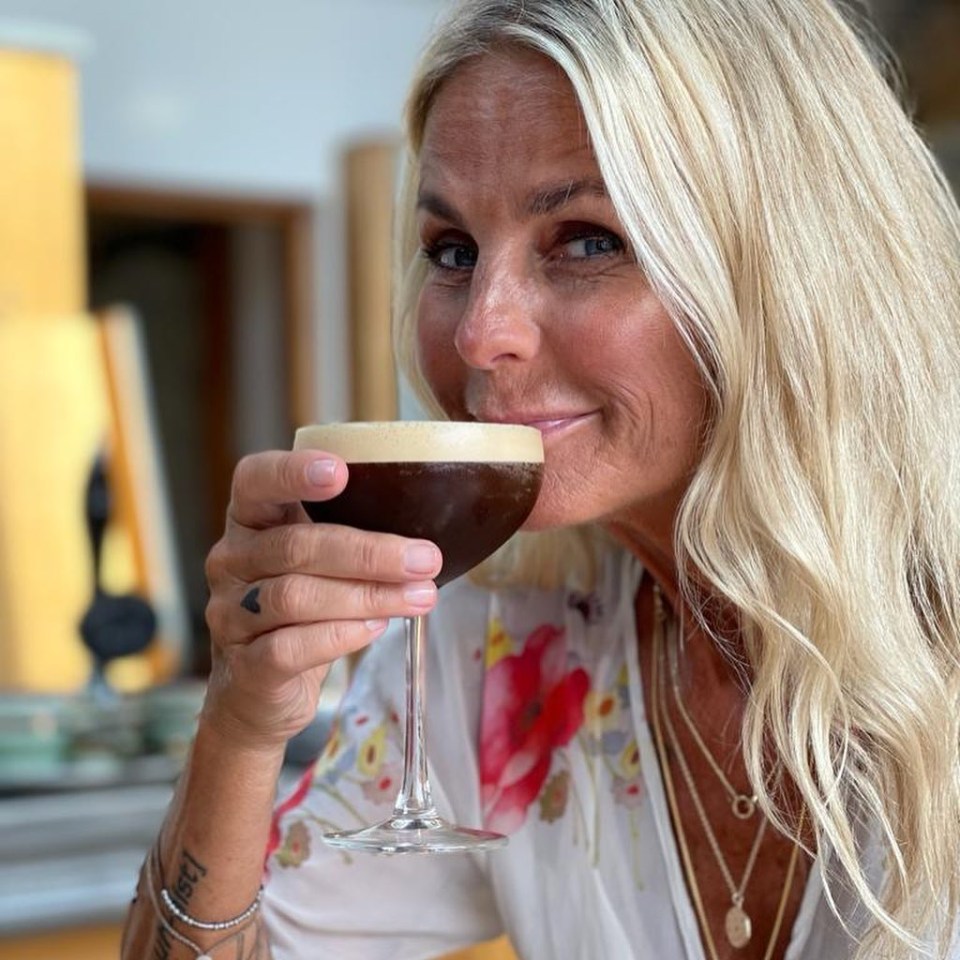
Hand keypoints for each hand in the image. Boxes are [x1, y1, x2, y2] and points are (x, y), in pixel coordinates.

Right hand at [201, 450, 442, 750]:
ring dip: (368, 596)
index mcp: (250, 521)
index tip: (341, 472)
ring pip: (297, 597)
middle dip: (369, 553)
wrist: (260, 693)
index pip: (254, 480)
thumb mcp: (319, 563)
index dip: (292, 472)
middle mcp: (231, 561)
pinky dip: (341, 636)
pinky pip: (290, 647)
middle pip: (296, 547)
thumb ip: (351, 536)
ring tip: (418, 598)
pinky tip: (376, 628)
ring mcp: (229, 615)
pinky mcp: (244, 666)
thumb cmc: (302, 612)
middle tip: (425, 559)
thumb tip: (423, 537)